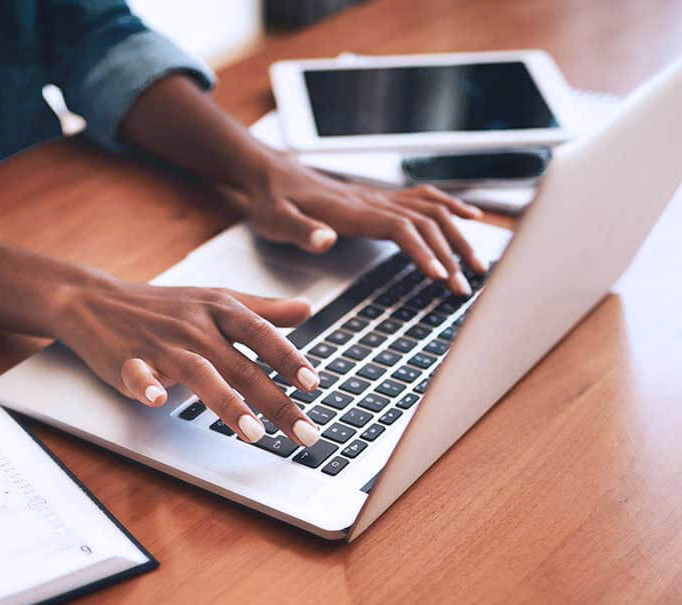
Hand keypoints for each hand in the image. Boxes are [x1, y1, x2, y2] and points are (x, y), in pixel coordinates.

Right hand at [54, 277, 325, 446]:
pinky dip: (147, 385)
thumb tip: (306, 310)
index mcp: (219, 309)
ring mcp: (161, 343)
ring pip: (200, 373)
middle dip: (276, 402)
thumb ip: (261, 310)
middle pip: (242, 366)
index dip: (288, 359)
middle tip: (305, 433)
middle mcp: (195, 326)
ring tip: (253, 433)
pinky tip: (158, 400)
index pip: (262, 334)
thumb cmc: (161, 306)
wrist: (95, 299)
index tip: (312, 385)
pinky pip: (138, 373)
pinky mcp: (127, 360)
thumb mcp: (215, 299)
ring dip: (227, 403)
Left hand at [233, 153, 487, 296]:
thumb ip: (301, 231)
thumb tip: (326, 240)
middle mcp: (372, 199)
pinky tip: (472, 218)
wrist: (267, 174)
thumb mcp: (275, 220)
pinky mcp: (378, 198)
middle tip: (467, 287)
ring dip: (459, 237)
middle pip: (426, 221)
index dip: (423, 251)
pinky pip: (425, 198)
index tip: (441, 277)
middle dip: (451, 253)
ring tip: (478, 266)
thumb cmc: (270, 201)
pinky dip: (452, 207)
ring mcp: (378, 197)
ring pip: (432, 211)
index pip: (400, 228)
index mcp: (351, 210)